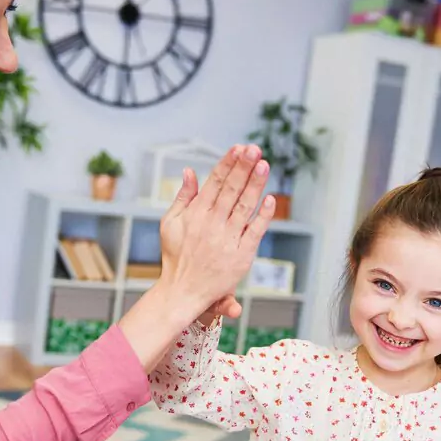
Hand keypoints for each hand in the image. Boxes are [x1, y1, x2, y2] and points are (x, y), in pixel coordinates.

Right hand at [115, 144, 272, 371]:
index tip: (239, 149)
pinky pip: (255, 231)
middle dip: (244, 167)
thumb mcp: (170, 223)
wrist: (182, 291)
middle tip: (255, 149)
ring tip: (264, 164)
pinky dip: (263, 215)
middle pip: (231, 189)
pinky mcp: (241, 255)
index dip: (228, 164)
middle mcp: (212, 224)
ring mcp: (227, 239)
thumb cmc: (176, 255)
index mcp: (195, 214)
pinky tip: (270, 199)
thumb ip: (183, 197)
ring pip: (245, 206)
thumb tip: (189, 171)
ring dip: (255, 184)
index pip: (215, 183)